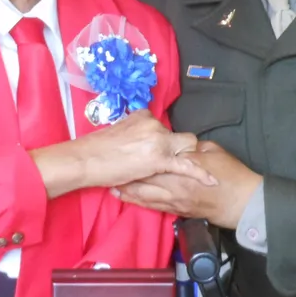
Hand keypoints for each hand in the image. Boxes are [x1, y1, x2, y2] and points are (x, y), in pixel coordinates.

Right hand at [34, 110, 217, 195]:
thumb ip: (134, 135)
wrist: (85, 160)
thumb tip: (139, 145)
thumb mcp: (118, 134)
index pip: (166, 129)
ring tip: (188, 176)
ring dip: (187, 162)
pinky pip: (186, 165)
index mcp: (143, 117)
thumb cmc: (95, 151)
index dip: (168, 145)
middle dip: (183, 152)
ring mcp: (158, 140)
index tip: (166, 156)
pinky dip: (200, 173)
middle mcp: (154, 124)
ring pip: (186, 148)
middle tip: (175, 168)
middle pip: (181, 138)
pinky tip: (211, 179)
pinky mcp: (159, 158)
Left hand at [113, 141, 261, 228]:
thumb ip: (192, 147)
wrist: (243, 203)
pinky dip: (137, 202)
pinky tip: (126, 198)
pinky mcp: (177, 211)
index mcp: (182, 167)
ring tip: (111, 185)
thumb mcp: (213, 151)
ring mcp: (174, 200)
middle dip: (126, 175)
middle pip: (144, 179)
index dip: (138, 156)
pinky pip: (152, 207)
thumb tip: (179, 143)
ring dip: (127, 190)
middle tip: (109, 168)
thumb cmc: (232, 174)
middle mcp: (174, 184)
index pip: (155, 161)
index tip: (124, 149)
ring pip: (144, 195)